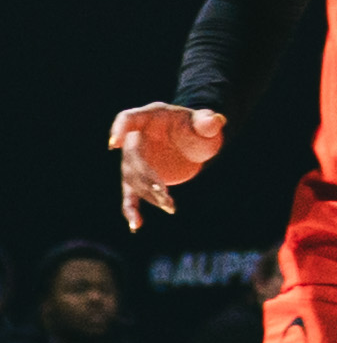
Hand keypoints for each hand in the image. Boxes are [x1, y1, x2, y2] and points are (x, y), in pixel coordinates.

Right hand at [109, 102, 223, 231]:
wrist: (195, 141)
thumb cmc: (198, 126)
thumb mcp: (206, 122)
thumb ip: (208, 121)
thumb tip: (216, 121)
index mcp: (150, 116)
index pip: (127, 118)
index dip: (118, 129)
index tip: (114, 144)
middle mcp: (137, 137)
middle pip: (131, 156)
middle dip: (145, 175)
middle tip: (164, 191)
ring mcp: (136, 159)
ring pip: (133, 178)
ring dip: (148, 193)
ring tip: (170, 206)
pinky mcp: (140, 178)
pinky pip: (131, 194)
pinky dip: (132, 209)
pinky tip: (135, 226)